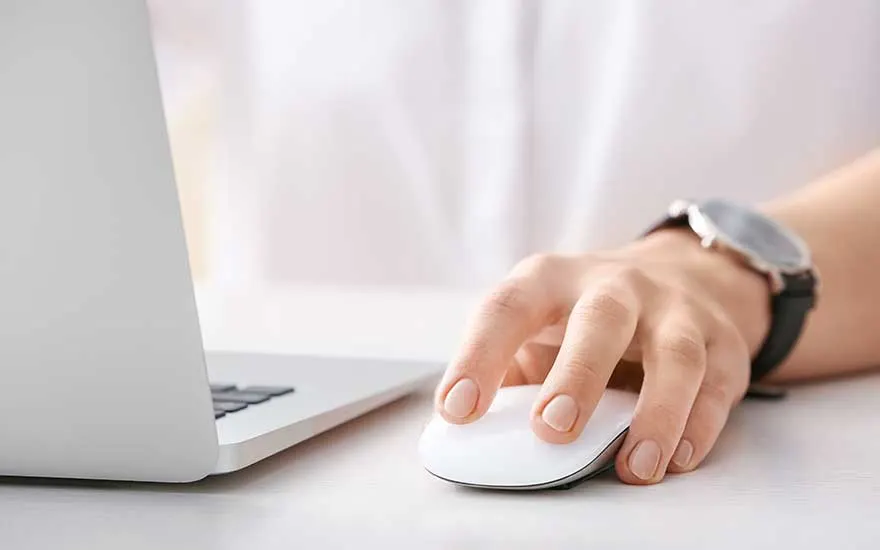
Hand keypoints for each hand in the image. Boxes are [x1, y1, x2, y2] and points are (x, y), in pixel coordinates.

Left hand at [434, 229, 770, 484]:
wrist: (683, 274)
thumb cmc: (585, 317)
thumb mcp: (540, 327)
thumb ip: (512, 373)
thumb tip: (477, 437)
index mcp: (551, 281)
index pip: (507, 308)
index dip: (479, 356)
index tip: (457, 410)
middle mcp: (615, 285)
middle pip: (600, 320)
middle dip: (577, 374)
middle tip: (552, 429)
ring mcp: (674, 309)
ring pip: (675, 354)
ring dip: (655, 413)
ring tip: (633, 467)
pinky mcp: (721, 341)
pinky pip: (716, 384)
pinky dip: (699, 425)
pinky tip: (675, 459)